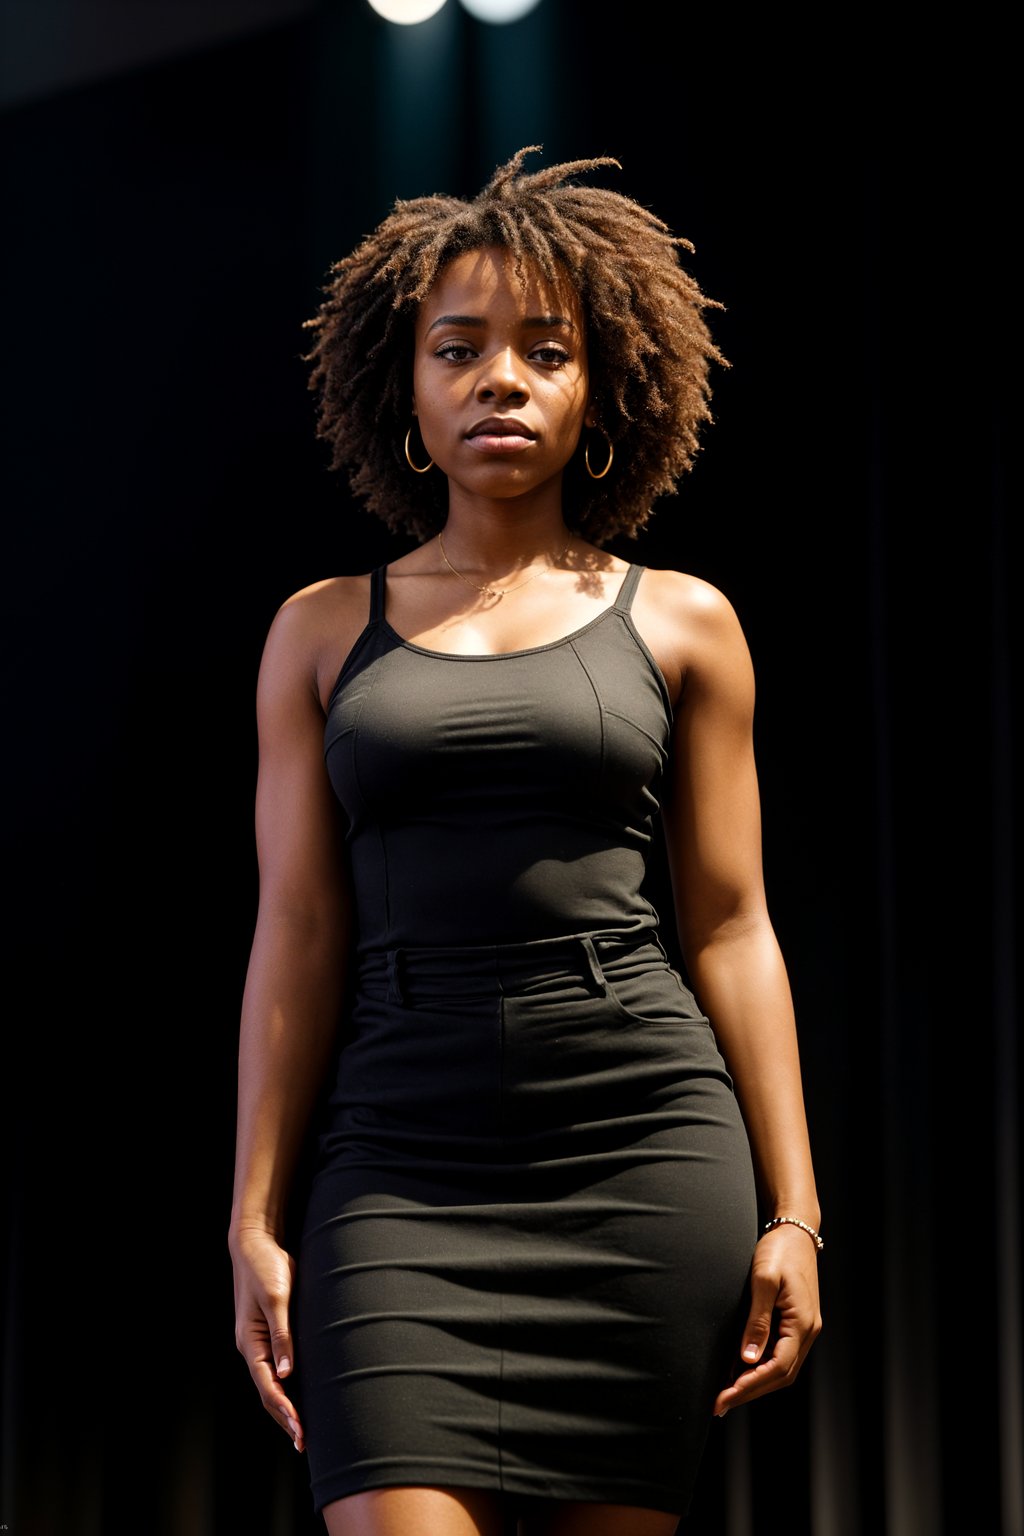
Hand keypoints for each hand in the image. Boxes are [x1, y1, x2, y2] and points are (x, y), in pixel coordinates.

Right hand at [230, 1225, 305, 1450]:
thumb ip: (282, 1335)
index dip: (285, 1410)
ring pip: (271, 1383)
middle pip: (268, 1392)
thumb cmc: (265, 1267)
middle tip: (304, 1443)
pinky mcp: (268, 1333)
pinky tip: (299, 1396)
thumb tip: (286, 1374)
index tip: (300, 1430)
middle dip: (284, 1418)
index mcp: (250, 1343)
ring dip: (286, 1407)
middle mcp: (252, 1347)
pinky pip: (276, 1368)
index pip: (268, 1387)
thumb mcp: (276, 1299)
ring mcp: (258, 1342)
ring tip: (301, 1431)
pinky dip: (287, 1388)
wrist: (255, 1243)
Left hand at [712, 1224, 821, 1416]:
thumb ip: (757, 1320)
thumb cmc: (778, 1250)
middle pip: (781, 1375)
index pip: (778, 1368)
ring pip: (782, 1368)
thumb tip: (748, 1359)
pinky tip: (739, 1371)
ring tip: (725, 1393)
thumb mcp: (764, 1280)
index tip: (724, 1397)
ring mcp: (804, 1329)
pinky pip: (780, 1355)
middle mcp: (808, 1332)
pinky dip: (761, 1368)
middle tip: (719, 1404)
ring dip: (755, 1383)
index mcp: (802, 1323)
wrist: (795, 1230)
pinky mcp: (797, 1324)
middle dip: (750, 1392)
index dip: (750, 1386)